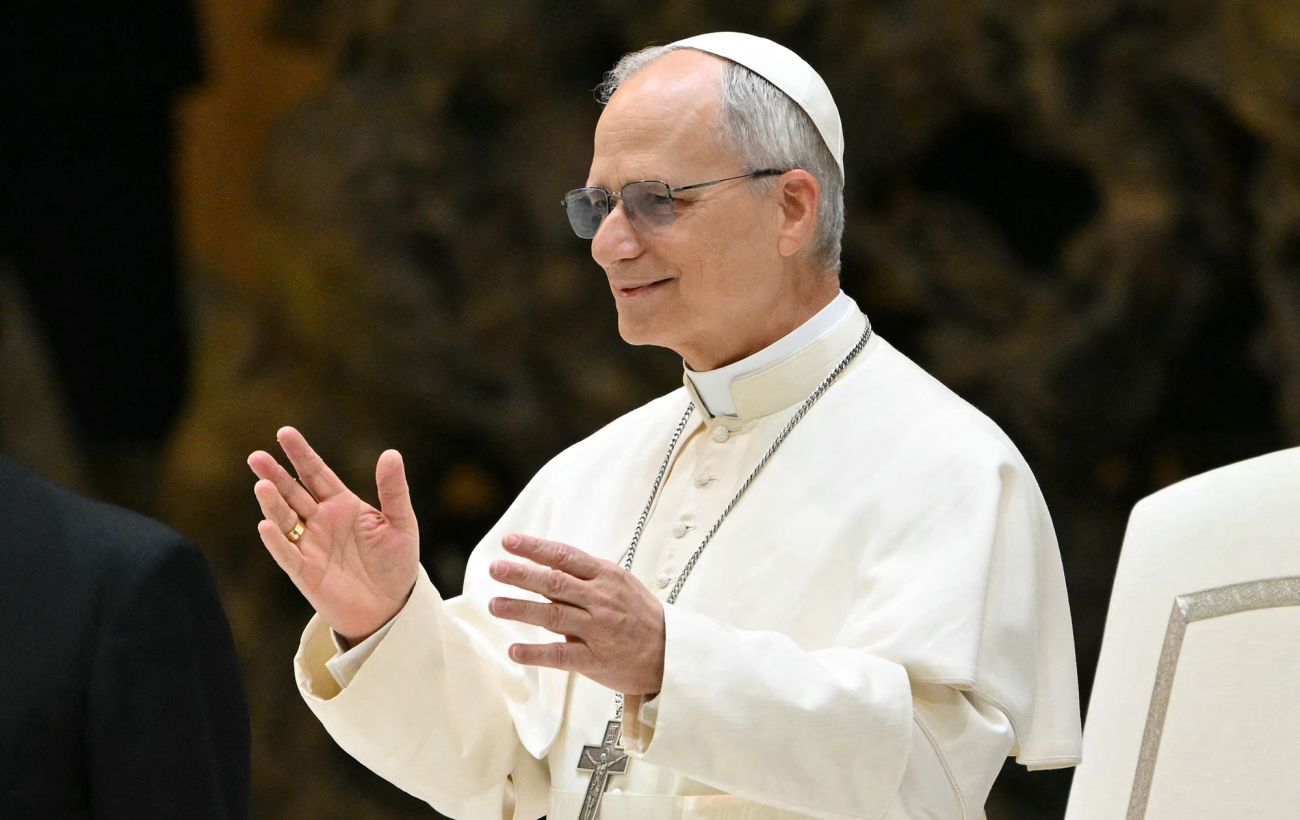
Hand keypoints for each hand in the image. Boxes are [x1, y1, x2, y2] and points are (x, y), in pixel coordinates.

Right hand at [248, 427, 419, 643]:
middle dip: (275, 474)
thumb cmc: (396, 562)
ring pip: (286, 519)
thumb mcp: (400, 522)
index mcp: (342, 504)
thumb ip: (393, 490)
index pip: (316, 474)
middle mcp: (321, 521)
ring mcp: (310, 545)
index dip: (301, 454)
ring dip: (273, 503)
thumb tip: (391, 453)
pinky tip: (267, 525)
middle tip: (256, 456)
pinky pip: (287, 554)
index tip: (284, 433)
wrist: (392, 606)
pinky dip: (277, 541)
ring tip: (263, 485)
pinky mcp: (306, 572)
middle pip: (293, 492)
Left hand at [487, 534, 664, 694]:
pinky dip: (536, 653)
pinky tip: (514, 650)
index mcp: (606, 576)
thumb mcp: (619, 585)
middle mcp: (601, 600)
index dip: (535, 548)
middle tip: (494, 568)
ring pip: (553, 615)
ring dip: (520, 609)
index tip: (509, 542)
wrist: (672, 653)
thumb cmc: (640, 615)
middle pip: (554, 582)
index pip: (564, 556)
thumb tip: (543, 566)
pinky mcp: (597, 659)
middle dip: (521, 574)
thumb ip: (584, 577)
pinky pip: (561, 655)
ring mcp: (598, 630)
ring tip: (494, 605)